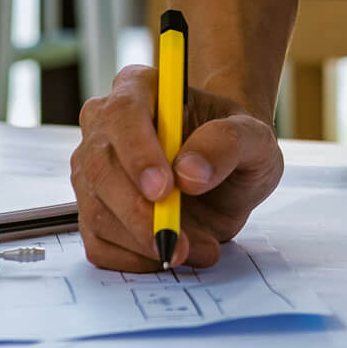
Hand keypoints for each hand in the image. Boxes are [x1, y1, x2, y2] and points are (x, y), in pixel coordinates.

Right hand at [71, 64, 284, 272]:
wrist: (228, 170)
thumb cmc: (235, 143)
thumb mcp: (253, 137)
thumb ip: (228, 143)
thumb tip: (190, 172)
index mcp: (139, 89)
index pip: (122, 114)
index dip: (138, 153)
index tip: (164, 189)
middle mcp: (105, 126)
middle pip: (99, 168)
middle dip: (138, 212)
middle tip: (177, 240)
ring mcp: (93, 171)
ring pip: (96, 211)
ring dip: (144, 241)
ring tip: (196, 247)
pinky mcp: (95, 210)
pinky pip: (99, 243)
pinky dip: (135, 258)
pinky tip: (170, 253)